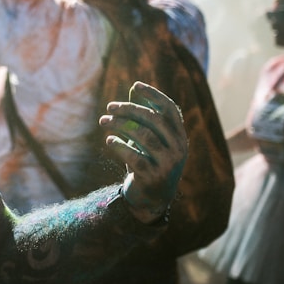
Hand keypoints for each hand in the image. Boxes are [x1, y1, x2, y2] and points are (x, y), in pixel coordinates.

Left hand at [99, 81, 186, 223]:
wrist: (151, 198)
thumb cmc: (148, 160)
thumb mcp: (149, 139)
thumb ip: (144, 117)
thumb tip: (133, 89)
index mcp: (180, 136)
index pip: (170, 109)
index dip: (154, 95)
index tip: (135, 85)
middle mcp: (178, 148)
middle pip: (153, 119)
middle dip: (129, 110)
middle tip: (109, 107)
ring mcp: (168, 163)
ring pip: (143, 136)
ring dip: (119, 125)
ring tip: (103, 121)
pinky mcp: (153, 176)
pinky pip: (133, 156)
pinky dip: (119, 145)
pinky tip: (109, 140)